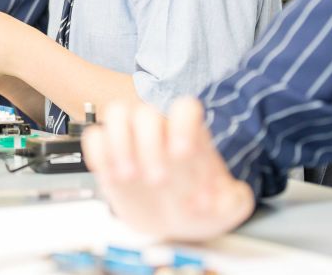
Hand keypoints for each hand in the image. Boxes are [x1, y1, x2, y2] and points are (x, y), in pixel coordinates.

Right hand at [82, 97, 254, 241]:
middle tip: (158, 181)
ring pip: (116, 113)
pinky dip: (98, 153)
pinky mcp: (109, 156)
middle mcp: (158, 132)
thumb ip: (237, 200)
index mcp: (189, 135)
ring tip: (127, 177)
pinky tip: (111, 176)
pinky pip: (95, 137)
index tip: (182, 153)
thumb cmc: (200, 208)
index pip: (184, 107)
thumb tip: (233, 195)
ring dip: (118, 143)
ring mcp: (131, 141)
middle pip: (146, 112)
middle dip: (149, 145)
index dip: (182, 125)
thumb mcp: (228, 207)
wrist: (175, 224)